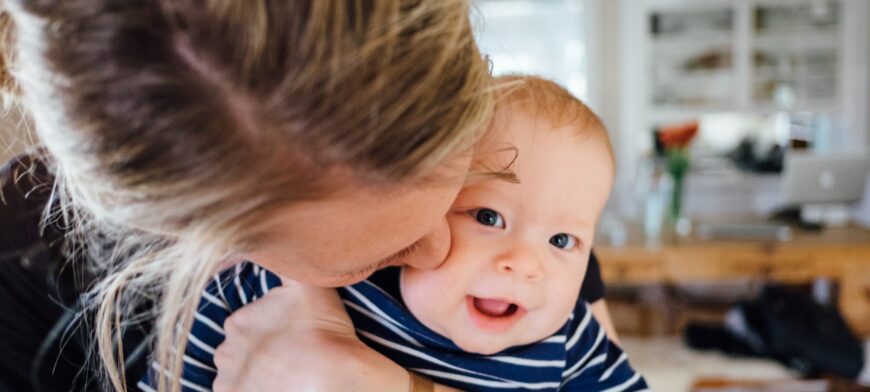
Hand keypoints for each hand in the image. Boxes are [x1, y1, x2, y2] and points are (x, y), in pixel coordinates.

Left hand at [212, 279, 410, 391]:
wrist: (331, 378)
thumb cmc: (324, 331)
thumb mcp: (308, 284)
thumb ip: (287, 261)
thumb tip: (274, 239)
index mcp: (237, 321)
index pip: (248, 324)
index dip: (271, 330)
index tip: (292, 336)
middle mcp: (225, 351)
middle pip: (241, 350)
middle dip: (260, 352)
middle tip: (291, 354)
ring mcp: (230, 381)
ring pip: (240, 373)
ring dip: (256, 372)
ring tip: (286, 373)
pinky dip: (254, 390)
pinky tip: (277, 385)